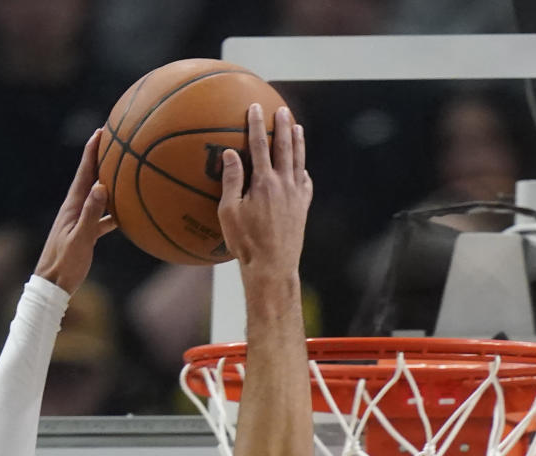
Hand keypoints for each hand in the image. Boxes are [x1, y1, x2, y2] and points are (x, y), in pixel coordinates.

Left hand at [34, 131, 115, 295]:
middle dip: (102, 158)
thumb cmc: (64, 265)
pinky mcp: (85, 234)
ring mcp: (80, 221)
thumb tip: (101, 186)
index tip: (102, 131)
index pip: (84, 172)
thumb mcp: (79, 240)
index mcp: (72, 206)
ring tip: (123, 170)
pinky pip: (102, 217)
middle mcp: (75, 209)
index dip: (92, 150)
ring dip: (109, 183)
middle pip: (91, 178)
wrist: (52, 287)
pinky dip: (113, 211)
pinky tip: (125, 211)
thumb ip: (90, 215)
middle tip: (115, 140)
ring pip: (98, 196)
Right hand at [217, 104, 311, 275]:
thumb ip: (231, 181)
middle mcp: (283, 184)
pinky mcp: (302, 208)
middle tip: (282, 110)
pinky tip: (303, 167)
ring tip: (297, 127)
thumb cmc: (246, 243)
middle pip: (284, 147)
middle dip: (282, 126)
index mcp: (263, 182)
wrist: (272, 267)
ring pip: (298, 161)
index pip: (260, 145)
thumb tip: (230, 153)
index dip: (257, 124)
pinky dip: (304, 170)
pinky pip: (306, 183)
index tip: (255, 108)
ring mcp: (296, 195)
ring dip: (298, 142)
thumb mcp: (229, 213)